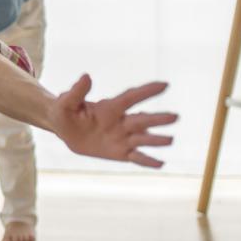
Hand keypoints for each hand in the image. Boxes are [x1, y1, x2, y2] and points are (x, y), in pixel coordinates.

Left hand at [46, 75, 177, 167]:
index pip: (130, 98)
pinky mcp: (120, 153)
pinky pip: (136, 157)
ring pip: (142, 139)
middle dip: (157, 119)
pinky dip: (147, 161)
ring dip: (155, 140)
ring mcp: (122, 138)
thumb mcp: (65, 103)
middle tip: (175, 116)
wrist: (64, 130)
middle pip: (141, 120)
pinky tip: (161, 164)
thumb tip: (86, 76)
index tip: (164, 85)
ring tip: (170, 140)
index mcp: (109, 108)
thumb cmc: (65, 112)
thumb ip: (76, 92)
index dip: (146, 91)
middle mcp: (120, 122)